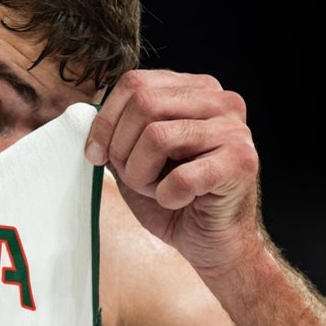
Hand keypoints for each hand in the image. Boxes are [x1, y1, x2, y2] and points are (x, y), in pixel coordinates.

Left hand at [85, 69, 261, 277]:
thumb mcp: (134, 158)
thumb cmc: (174, 198)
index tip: (95, 154)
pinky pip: (181, 177)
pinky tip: (180, 201)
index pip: (135, 83)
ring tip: (158, 189)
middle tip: (134, 178)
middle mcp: (221, 101)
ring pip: (157, 136)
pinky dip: (168, 196)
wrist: (214, 242)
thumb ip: (115, 132)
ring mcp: (235, 129)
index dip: (105, 121)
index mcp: (195, 90)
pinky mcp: (242, 162)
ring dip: (143, 175)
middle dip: (123, 149)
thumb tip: (83, 116)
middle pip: (144, 103)